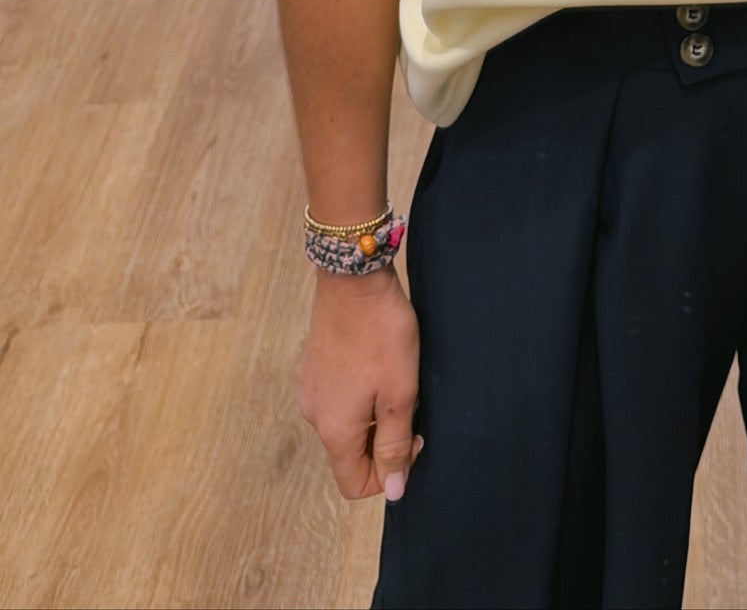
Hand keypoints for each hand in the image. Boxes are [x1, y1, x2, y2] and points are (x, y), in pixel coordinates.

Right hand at [299, 264, 424, 502]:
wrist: (352, 277)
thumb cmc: (381, 335)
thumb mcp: (400, 393)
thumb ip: (395, 445)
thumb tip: (393, 492)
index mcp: (334, 430)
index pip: (354, 484)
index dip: (388, 474)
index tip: (413, 436)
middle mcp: (315, 416)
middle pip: (350, 454)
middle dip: (384, 440)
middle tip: (411, 402)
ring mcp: (311, 388)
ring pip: (347, 423)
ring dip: (375, 414)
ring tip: (397, 378)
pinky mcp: (315, 366)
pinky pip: (340, 397)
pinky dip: (362, 392)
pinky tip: (379, 362)